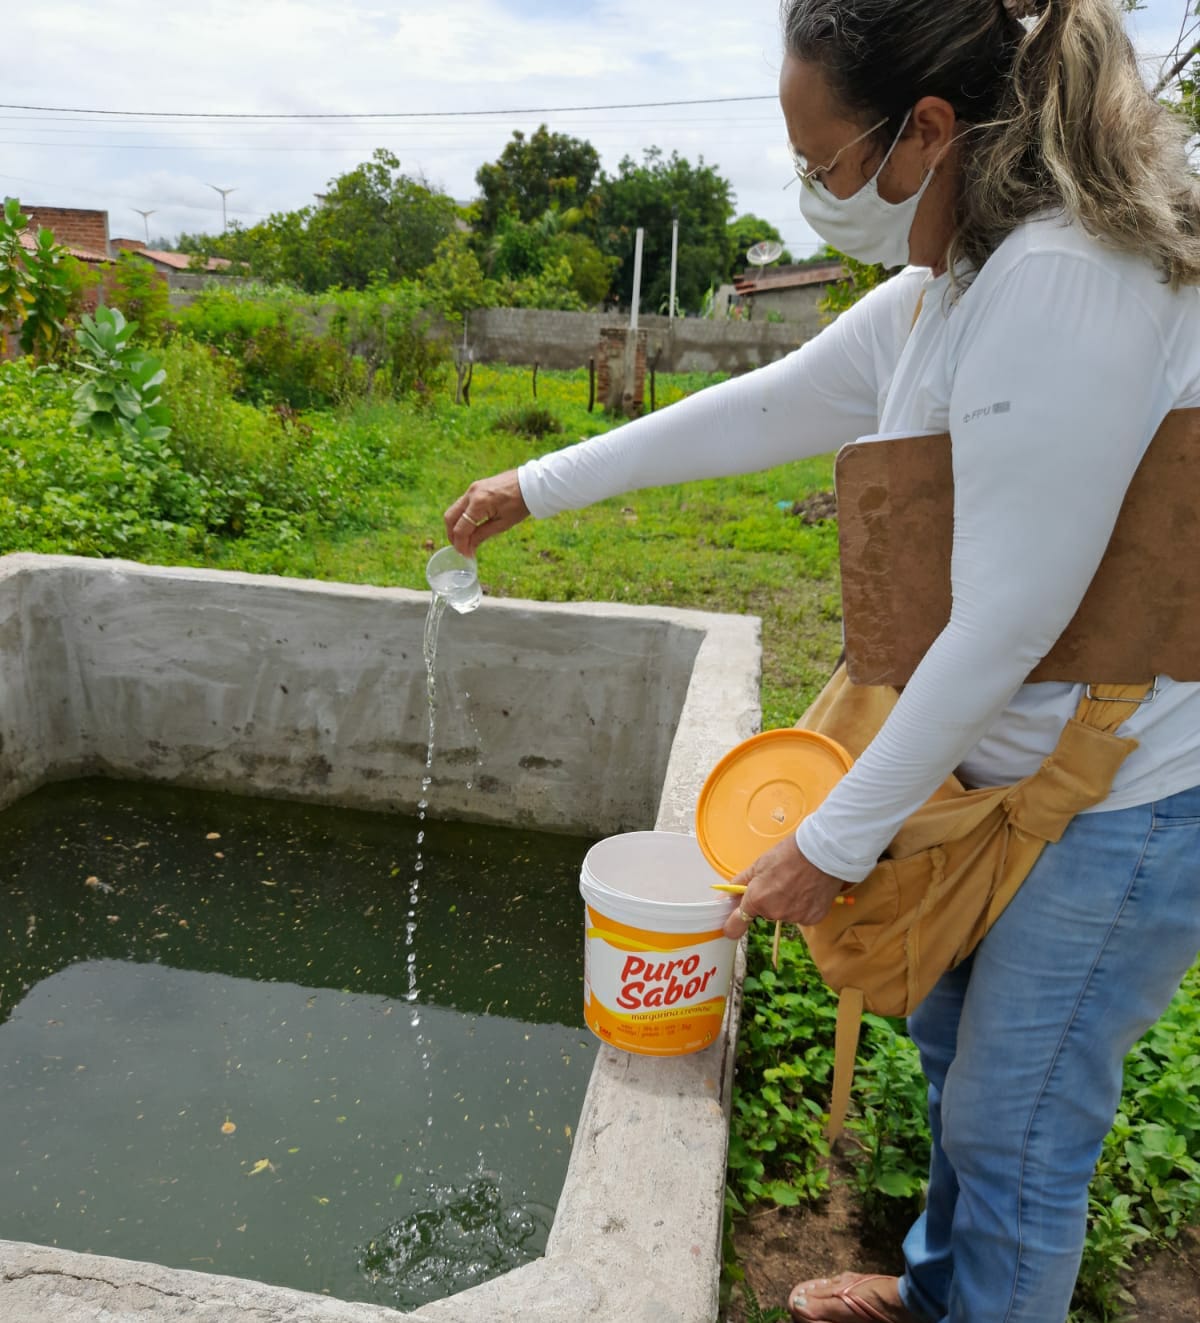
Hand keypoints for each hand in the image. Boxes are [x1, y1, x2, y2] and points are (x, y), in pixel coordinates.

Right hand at [443, 469, 529, 554]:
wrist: (530, 483)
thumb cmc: (520, 504)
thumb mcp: (503, 524)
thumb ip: (482, 535)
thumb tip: (469, 548)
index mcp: (478, 504)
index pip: (461, 528)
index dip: (461, 544)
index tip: (465, 555)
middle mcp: (471, 494)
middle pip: (450, 517)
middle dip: (452, 535)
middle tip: (460, 548)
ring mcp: (472, 488)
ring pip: (454, 510)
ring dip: (456, 525)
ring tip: (465, 539)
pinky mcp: (475, 487)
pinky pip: (462, 504)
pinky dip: (462, 516)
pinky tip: (470, 526)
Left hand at [722, 835, 846, 940]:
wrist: (822, 852)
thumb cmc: (790, 853)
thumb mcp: (759, 865)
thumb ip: (740, 884)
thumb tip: (724, 897)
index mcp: (757, 899)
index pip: (737, 924)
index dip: (732, 925)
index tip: (730, 928)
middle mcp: (774, 912)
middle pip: (766, 912)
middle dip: (769, 900)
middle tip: (780, 881)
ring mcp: (794, 917)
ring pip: (785, 913)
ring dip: (788, 903)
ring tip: (798, 882)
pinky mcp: (812, 918)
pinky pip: (802, 915)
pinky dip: (804, 905)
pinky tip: (809, 889)